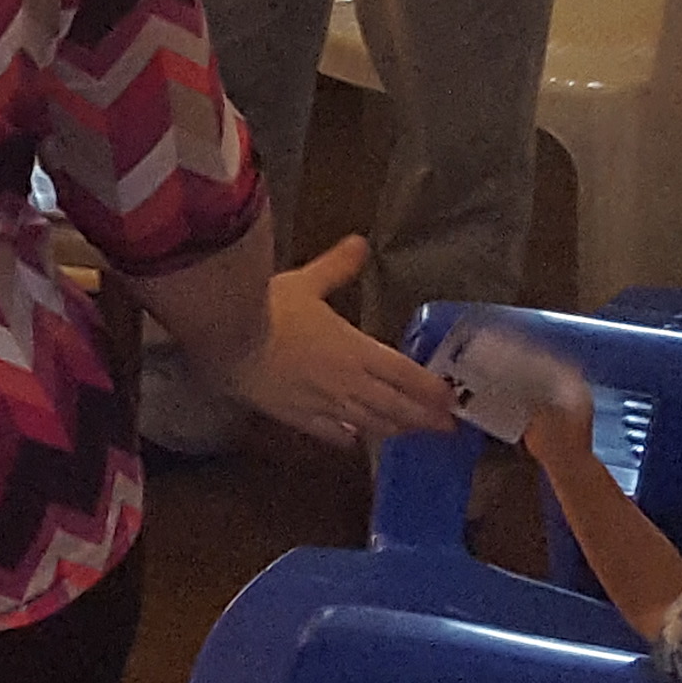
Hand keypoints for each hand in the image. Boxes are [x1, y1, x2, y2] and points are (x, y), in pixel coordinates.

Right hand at [217, 237, 458, 447]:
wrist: (229, 343)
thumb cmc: (269, 309)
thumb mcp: (305, 282)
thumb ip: (337, 267)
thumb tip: (361, 243)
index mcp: (358, 351)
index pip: (407, 375)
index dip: (432, 389)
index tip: (452, 399)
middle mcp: (351, 384)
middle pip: (397, 408)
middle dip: (425, 418)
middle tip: (446, 427)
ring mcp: (326, 405)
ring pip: (372, 425)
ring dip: (396, 430)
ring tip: (410, 432)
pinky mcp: (299, 418)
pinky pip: (333, 433)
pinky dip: (350, 438)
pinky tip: (355, 439)